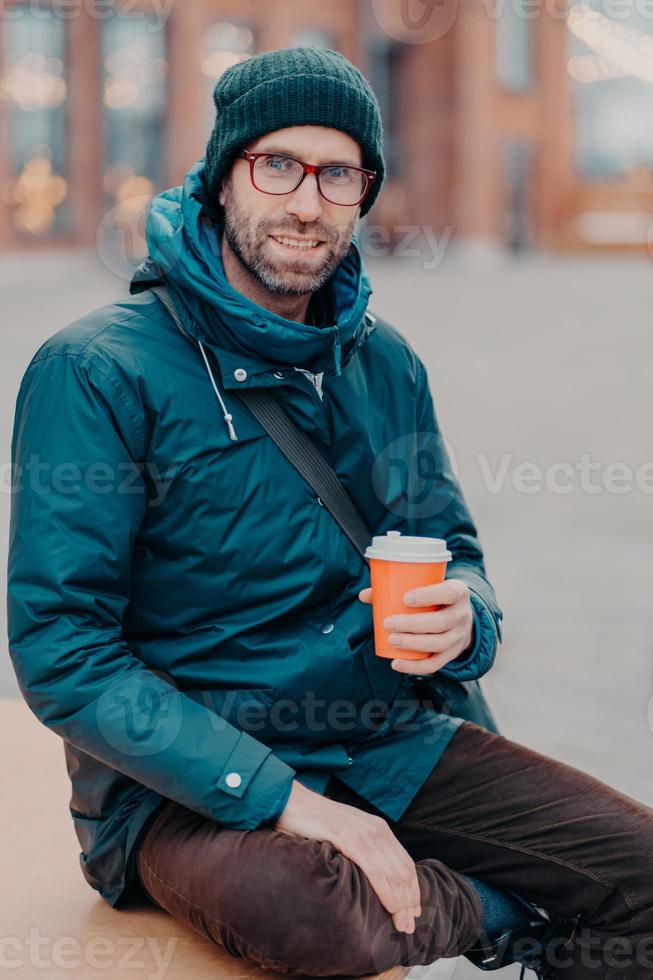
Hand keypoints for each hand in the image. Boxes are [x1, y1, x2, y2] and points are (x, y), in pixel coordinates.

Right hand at [275, 780, 420, 933]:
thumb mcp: (347, 832)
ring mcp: (365, 834)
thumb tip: (369, 875)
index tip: (415, 911)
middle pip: (403, 871)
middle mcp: (377, 830)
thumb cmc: (315, 822)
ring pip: (393, 873)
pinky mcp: (350, 839)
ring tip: (403, 924)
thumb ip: (361, 847)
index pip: (405, 863)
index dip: (413, 889)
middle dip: (410, 901)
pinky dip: (387, 892)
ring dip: (402, 902)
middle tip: (409, 926)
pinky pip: (376, 870)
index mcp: (378, 828)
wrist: (293, 801)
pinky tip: (392, 908)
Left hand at [358, 579, 473, 673]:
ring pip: (439, 643)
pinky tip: (396, 663)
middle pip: (441, 622)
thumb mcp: (426, 587)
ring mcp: (460, 636)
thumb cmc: (435, 597)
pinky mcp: (452, 654)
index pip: (449, 593)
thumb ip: (394, 588)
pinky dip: (415, 667)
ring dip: (413, 644)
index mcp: (458, 592)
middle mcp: (462, 614)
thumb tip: (364, 595)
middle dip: (413, 624)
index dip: (429, 596)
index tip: (405, 599)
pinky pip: (436, 664)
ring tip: (391, 640)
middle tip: (388, 623)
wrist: (459, 616)